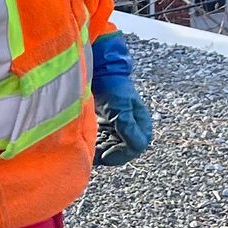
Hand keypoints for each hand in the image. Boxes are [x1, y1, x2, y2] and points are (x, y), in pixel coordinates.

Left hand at [91, 30, 152, 162]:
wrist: (100, 73)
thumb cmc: (113, 87)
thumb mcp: (121, 107)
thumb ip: (128, 127)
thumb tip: (137, 147)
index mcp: (141, 124)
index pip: (135, 147)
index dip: (121, 154)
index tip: (104, 155)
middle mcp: (132, 128)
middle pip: (122, 151)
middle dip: (108, 154)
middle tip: (93, 153)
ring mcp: (119, 128)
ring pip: (111, 149)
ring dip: (100, 150)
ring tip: (88, 148)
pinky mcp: (107, 127)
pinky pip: (103, 142)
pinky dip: (95, 145)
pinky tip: (86, 142)